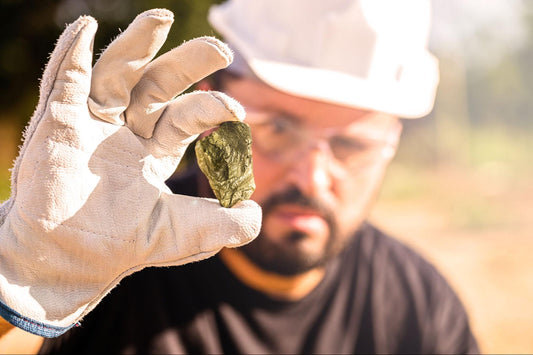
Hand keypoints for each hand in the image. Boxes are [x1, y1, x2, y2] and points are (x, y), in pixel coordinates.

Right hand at [0, 9, 260, 336]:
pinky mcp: (57, 124)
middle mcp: (125, 130)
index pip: (186, 116)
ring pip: (115, 73)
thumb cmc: (123, 246)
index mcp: (153, 149)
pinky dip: (70, 54)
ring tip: (161, 17)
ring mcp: (90, 123)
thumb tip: (255, 213)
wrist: (71, 263)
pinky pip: (62, 81)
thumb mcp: (185, 235)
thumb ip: (225, 225)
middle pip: (157, 84)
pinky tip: (85, 28)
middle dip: (188, 63)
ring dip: (135, 44)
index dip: (212, 108)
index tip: (238, 113)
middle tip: (222, 50)